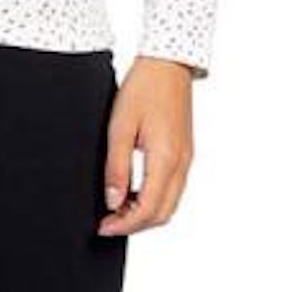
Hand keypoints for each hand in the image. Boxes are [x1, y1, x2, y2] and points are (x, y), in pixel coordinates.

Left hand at [98, 56, 195, 236]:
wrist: (168, 65)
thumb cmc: (143, 89)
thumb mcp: (119, 127)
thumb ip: (116, 168)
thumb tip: (113, 201)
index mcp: (165, 158)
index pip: (149, 208)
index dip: (125, 224)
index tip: (104, 227)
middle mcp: (181, 163)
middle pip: (163, 213)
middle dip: (135, 225)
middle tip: (108, 223)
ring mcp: (186, 159)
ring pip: (170, 204)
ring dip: (145, 214)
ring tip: (117, 210)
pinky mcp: (185, 154)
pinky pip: (173, 189)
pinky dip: (153, 200)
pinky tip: (133, 193)